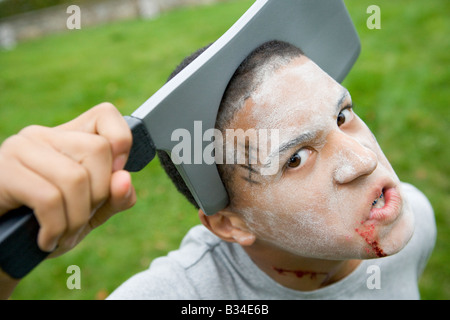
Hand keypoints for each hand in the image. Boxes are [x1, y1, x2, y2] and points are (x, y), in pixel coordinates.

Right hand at [0, 103, 136, 256]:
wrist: (1, 246)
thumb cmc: (45, 225)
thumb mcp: (89, 214)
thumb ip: (114, 198)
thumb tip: (124, 180)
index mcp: (68, 138)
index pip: (105, 115)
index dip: (121, 141)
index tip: (117, 175)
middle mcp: (43, 135)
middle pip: (98, 150)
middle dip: (99, 195)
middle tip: (81, 219)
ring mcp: (21, 149)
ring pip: (75, 177)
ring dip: (77, 219)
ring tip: (63, 235)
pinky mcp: (3, 171)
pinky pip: (49, 198)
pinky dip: (56, 228)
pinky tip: (46, 239)